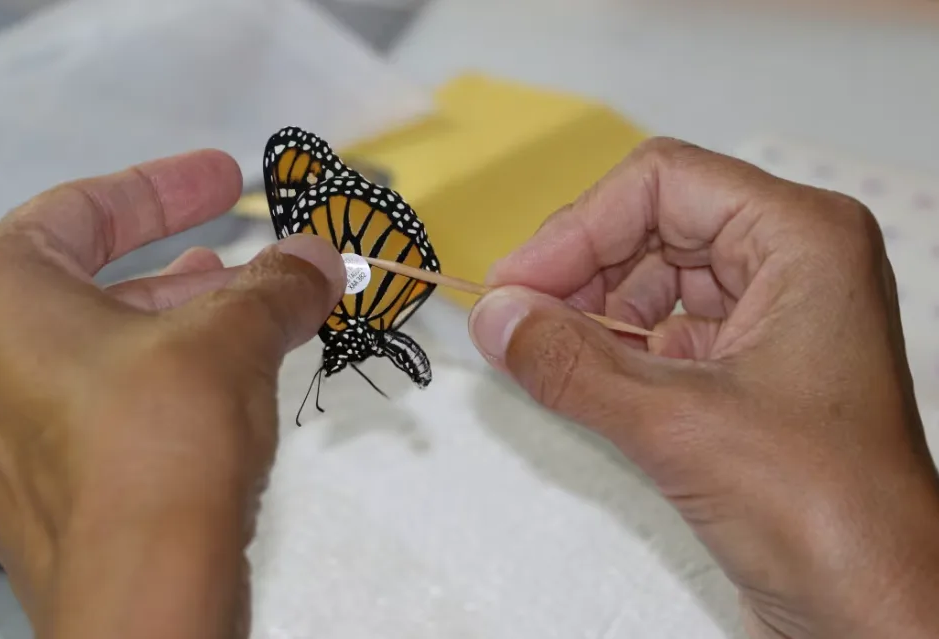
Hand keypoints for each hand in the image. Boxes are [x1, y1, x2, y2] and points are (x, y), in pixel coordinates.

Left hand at [0, 151, 344, 638]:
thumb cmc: (161, 442)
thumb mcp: (231, 336)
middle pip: (84, 284)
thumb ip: (276, 284)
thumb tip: (320, 258)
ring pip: (85, 352)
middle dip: (179, 271)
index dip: (166, 187)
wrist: (142, 596)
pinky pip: (80, 411)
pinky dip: (143, 388)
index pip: (81, 209)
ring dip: (168, 329)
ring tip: (242, 320)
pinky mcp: (16, 492)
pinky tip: (208, 392)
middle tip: (244, 257)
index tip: (223, 178)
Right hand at [469, 138, 938, 637]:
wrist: (876, 607)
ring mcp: (776, 313)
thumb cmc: (823, 510)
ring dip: (593, 311)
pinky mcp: (754, 365)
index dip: (576, 228)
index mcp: (801, 239)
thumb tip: (493, 316)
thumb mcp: (674, 423)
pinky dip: (617, 347)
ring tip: (544, 354)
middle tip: (515, 319)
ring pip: (657, 276)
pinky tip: (582, 377)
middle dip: (580, 270)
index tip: (513, 283)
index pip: (662, 184)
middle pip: (656, 224)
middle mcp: (793, 261)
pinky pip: (667, 327)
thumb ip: (569, 362)